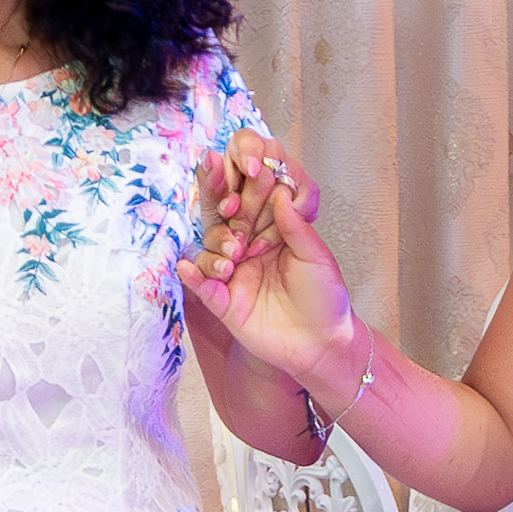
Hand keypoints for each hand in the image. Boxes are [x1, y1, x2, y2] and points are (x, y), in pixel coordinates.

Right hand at [179, 134, 358, 380]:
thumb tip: (279, 189)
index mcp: (272, 228)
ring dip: (217, 244)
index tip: (249, 167)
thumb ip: (296, 225)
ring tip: (234, 255)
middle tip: (233, 203)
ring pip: (210, 245)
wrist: (322, 344)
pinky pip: (201, 285)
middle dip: (224, 199)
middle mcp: (247, 244)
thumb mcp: (316, 256)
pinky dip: (194, 275)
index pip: (252, 195)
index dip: (246, 179)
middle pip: (225, 213)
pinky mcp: (223, 300)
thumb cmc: (325, 297)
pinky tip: (188, 267)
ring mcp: (232, 271)